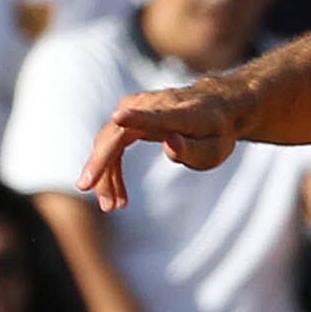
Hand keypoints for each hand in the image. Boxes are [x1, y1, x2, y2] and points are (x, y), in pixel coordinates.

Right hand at [82, 79, 247, 209]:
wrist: (214, 108)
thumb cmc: (217, 133)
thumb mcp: (214, 149)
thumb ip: (192, 150)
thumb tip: (169, 144)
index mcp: (178, 114)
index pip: (155, 114)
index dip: (136, 117)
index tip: (119, 117)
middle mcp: (153, 104)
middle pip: (118, 133)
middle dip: (101, 163)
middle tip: (94, 195)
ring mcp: (138, 106)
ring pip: (109, 140)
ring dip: (105, 174)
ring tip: (111, 206)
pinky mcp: (130, 114)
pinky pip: (112, 142)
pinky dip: (110, 169)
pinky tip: (116, 194)